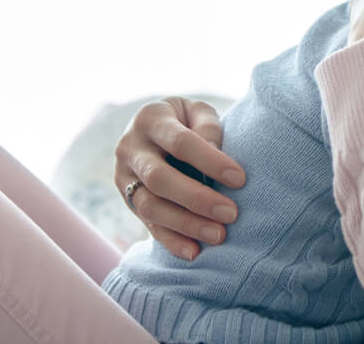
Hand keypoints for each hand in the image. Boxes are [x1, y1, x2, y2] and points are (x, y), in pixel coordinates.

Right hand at [113, 97, 245, 260]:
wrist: (153, 128)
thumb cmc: (186, 119)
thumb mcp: (197, 111)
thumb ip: (208, 127)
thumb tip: (217, 154)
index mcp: (150, 118)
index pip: (180, 142)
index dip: (210, 161)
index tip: (240, 179)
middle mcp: (130, 148)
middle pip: (159, 178)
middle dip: (197, 199)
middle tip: (231, 214)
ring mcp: (123, 177)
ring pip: (149, 206)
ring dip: (185, 224)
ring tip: (218, 235)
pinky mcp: (127, 201)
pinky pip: (147, 225)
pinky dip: (170, 241)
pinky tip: (194, 252)